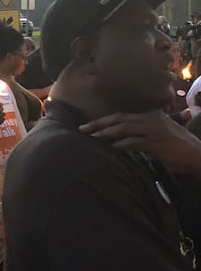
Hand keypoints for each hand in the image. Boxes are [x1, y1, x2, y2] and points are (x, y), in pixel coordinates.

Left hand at [79, 110, 200, 175]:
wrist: (198, 155)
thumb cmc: (176, 148)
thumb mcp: (157, 135)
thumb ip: (139, 134)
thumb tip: (118, 140)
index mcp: (150, 116)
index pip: (121, 115)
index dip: (103, 119)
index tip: (88, 124)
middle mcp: (151, 119)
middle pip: (119, 118)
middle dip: (98, 123)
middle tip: (82, 129)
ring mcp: (154, 130)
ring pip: (124, 128)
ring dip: (106, 133)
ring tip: (93, 137)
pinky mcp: (157, 143)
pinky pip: (135, 142)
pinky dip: (122, 144)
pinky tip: (113, 147)